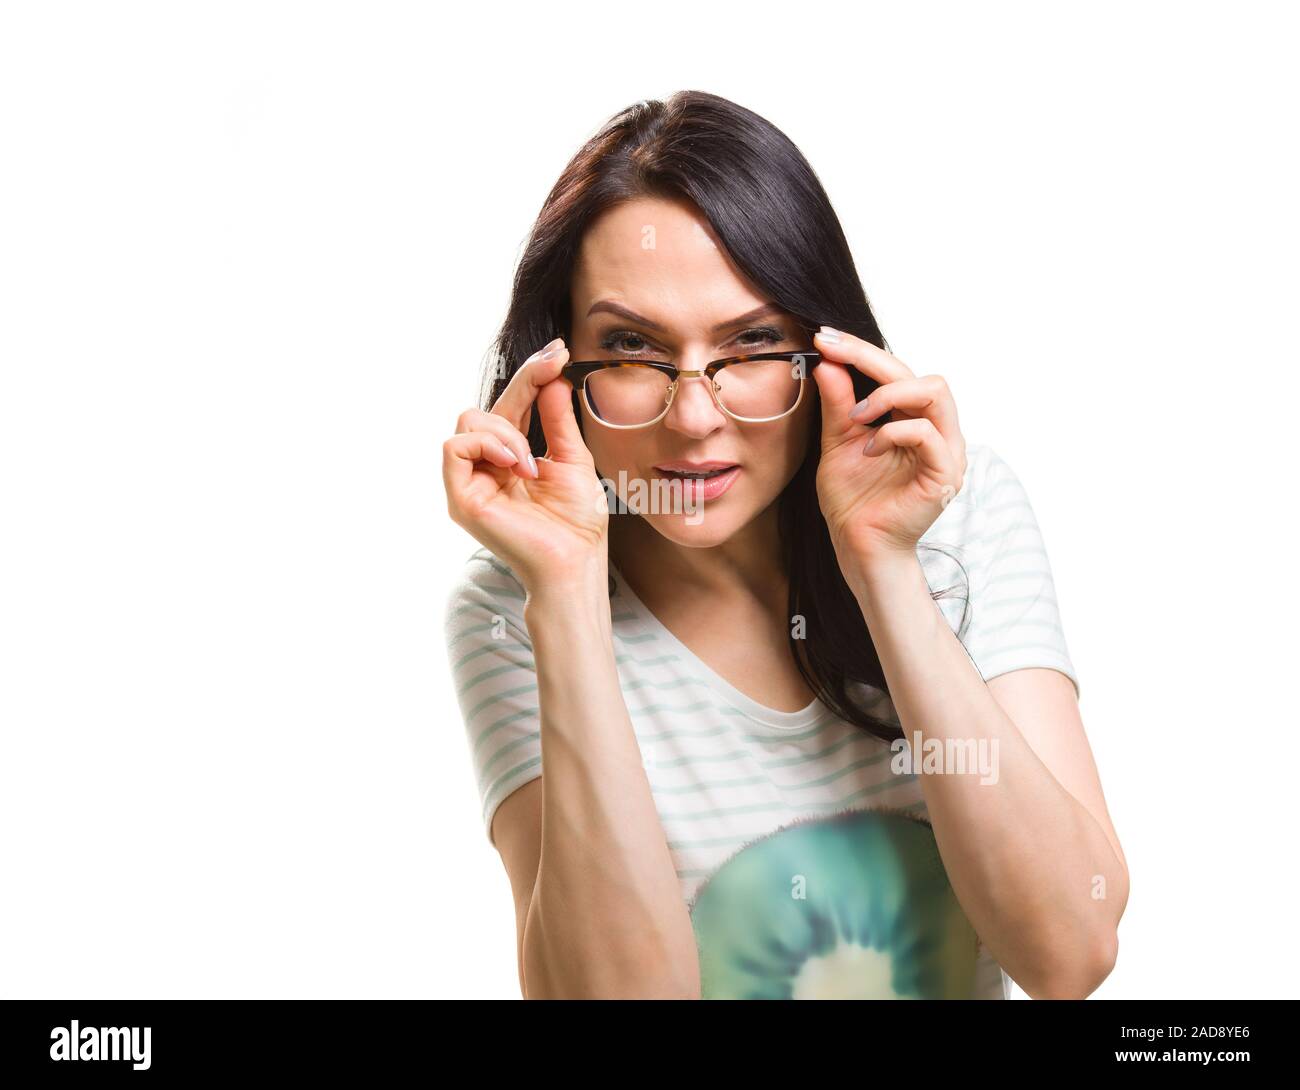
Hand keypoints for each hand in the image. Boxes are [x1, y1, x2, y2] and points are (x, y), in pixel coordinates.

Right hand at [442, 338, 608, 591]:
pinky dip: (487, 445)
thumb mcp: (572, 457)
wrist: (576, 561)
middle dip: (523, 384)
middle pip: (487, 405)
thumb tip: (553, 375)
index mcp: (511, 457)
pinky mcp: (460, 497)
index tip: (559, 351)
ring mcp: (470, 481)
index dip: (531, 375)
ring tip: (533, 460)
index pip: (513, 405)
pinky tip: (517, 464)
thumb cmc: (576, 521)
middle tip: (554, 370)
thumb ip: (558, 419)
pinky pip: (454, 447)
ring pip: (469, 420)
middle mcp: (486, 466)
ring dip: (506, 429)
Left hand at [810, 327, 966, 566]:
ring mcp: (946, 451)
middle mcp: (937, 431)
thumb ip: (837, 404)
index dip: (861, 350)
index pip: (897, 371)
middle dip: (869, 358)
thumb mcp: (837, 442)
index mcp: (914, 420)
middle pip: (918, 373)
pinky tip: (869, 448)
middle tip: (830, 353)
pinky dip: (893, 432)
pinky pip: (927, 433)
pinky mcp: (945, 473)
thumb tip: (826, 361)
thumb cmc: (852, 499)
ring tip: (855, 418)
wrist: (857, 546)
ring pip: (934, 391)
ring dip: (887, 395)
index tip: (824, 338)